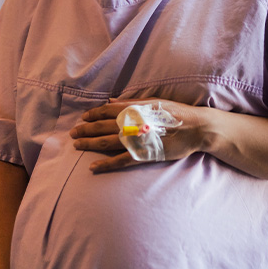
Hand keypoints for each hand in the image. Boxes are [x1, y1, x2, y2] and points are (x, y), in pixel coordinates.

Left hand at [69, 98, 211, 173]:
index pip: (106, 110)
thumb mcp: (153, 102)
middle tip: (72, 133)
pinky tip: (93, 167)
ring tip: (76, 145)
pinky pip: (119, 160)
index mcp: (134, 108)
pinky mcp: (142, 154)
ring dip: (89, 144)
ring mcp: (136, 139)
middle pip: (101, 126)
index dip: (92, 114)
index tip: (83, 118)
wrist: (195, 128)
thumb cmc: (176, 113)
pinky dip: (104, 164)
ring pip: (106, 142)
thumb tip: (111, 101)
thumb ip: (131, 103)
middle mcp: (131, 122)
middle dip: (85, 130)